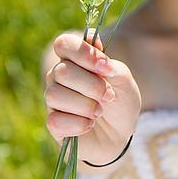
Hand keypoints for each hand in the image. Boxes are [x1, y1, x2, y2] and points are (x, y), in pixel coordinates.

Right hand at [44, 31, 141, 164]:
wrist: (121, 135)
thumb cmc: (120, 103)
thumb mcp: (124, 81)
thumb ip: (112, 65)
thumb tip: (99, 58)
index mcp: (75, 60)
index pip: (64, 44)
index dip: (83, 54)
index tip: (105, 68)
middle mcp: (59, 77)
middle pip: (62, 71)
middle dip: (92, 85)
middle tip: (109, 96)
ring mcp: (54, 101)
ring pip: (55, 95)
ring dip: (86, 105)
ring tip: (99, 112)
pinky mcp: (53, 124)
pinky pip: (56, 120)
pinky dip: (80, 124)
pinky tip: (89, 125)